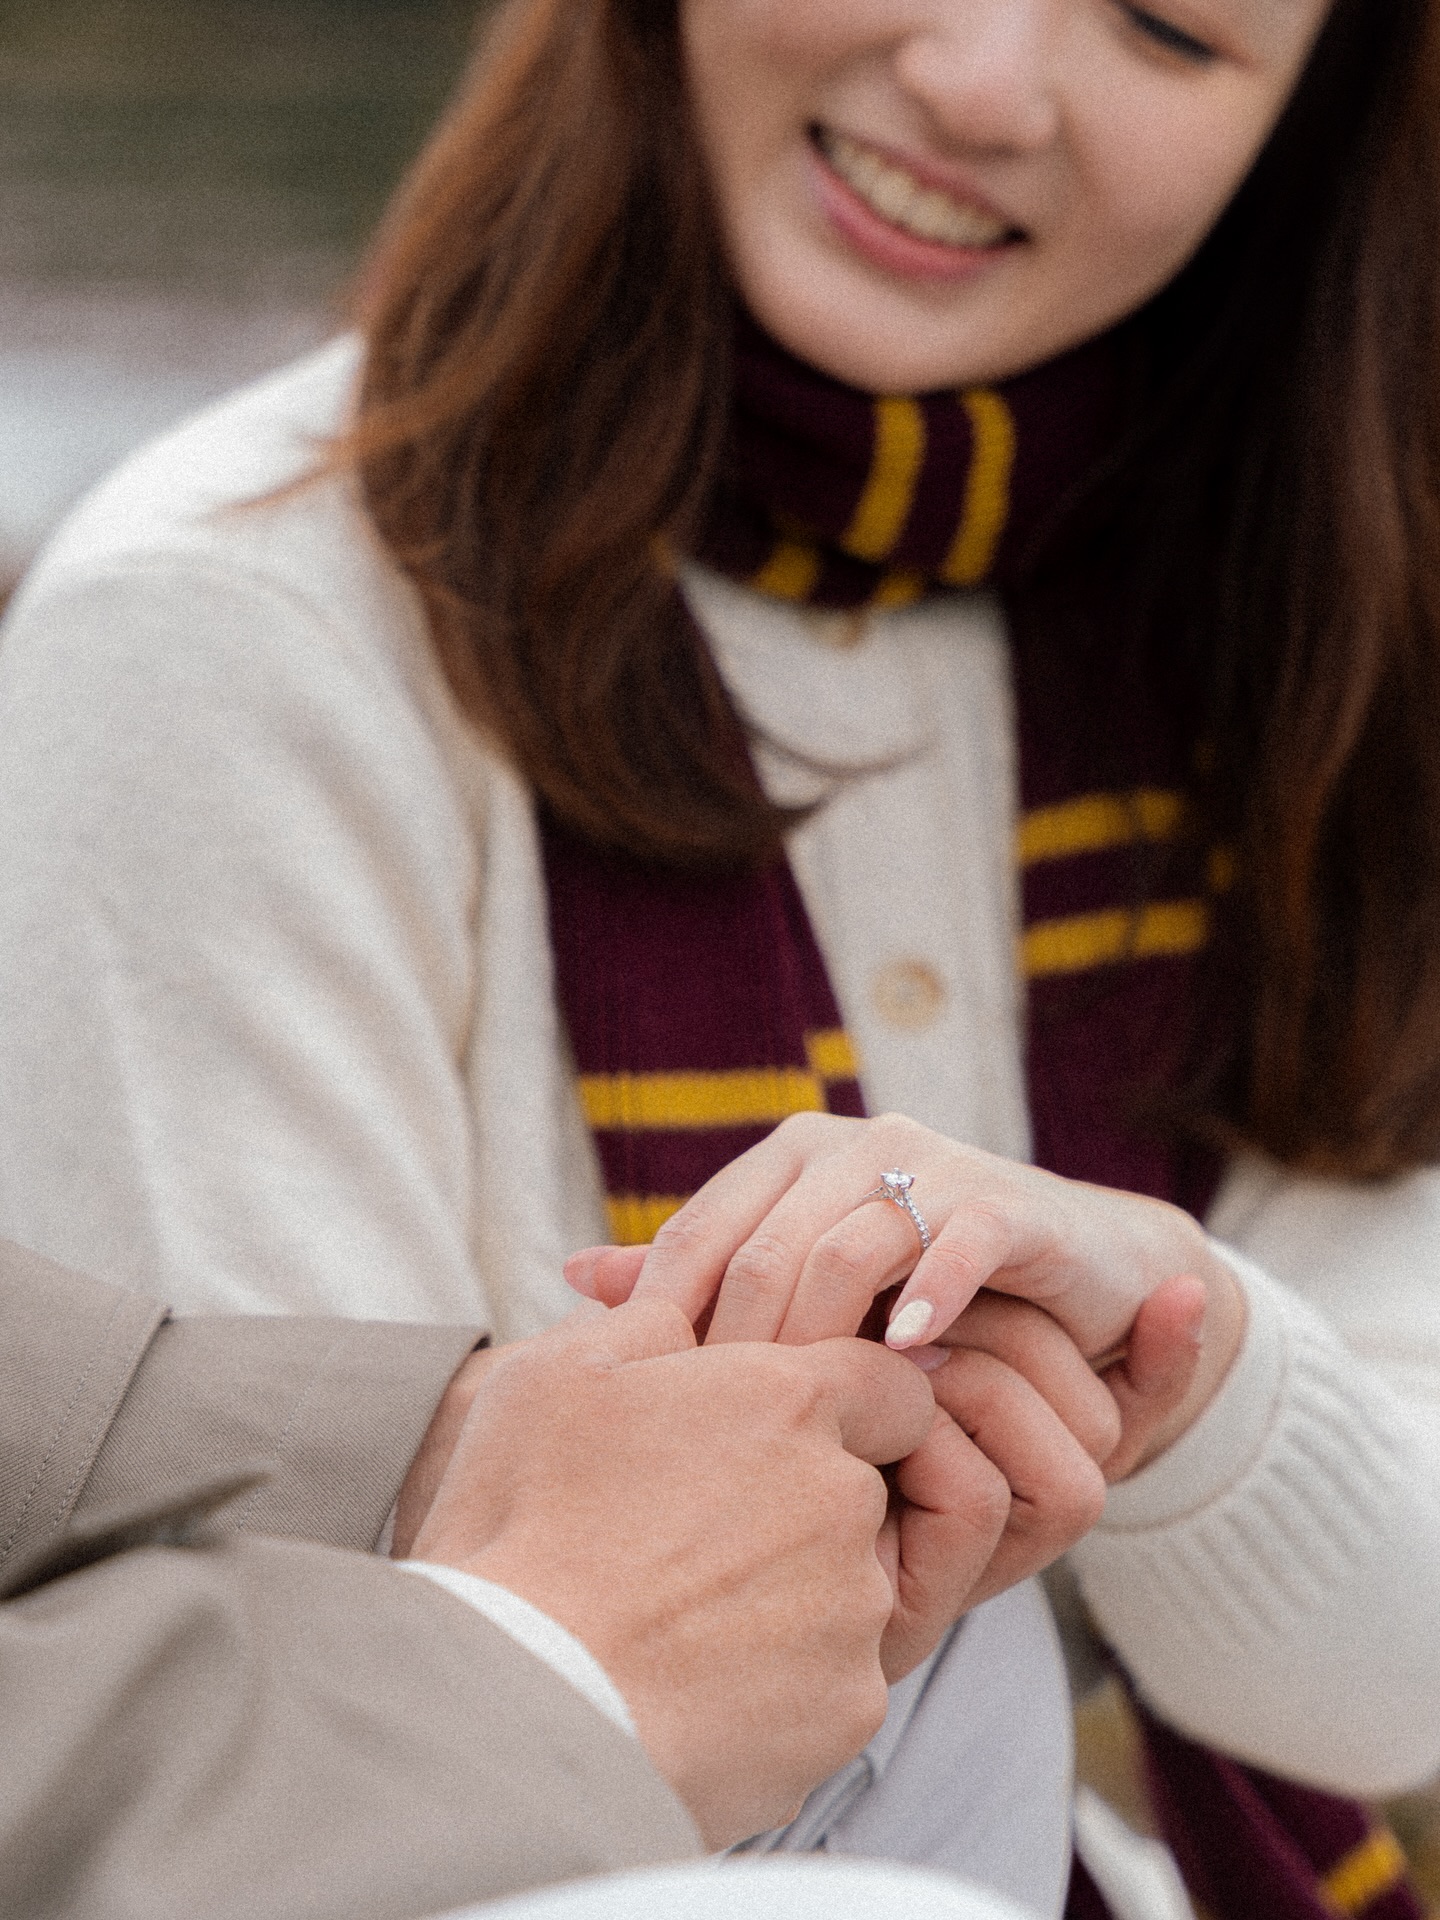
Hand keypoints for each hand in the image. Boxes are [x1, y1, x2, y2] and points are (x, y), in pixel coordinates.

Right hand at [409, 1298, 1007, 1845]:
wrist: (513, 1702)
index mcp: (788, 1402)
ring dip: (786, 1595)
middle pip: (861, 1488)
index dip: (840, 1408)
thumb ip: (652, 1316)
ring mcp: (854, 1608)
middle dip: (800, 1504)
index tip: (777, 1439)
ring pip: (845, 1588)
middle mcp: (843, 1497)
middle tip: (694, 1537)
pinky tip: (693, 1683)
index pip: (888, 1385)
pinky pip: (831, 1680)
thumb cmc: (525, 1523)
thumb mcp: (562, 1373)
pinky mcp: (849, 1705)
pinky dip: (780, 1684)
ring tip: (676, 1618)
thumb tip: (688, 1309)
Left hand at [567, 1112, 1244, 1465]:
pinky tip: (907, 1361)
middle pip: (762, 1249)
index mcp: (791, 1159)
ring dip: (820, 1336)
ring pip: (844, 1247)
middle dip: (737, 1347)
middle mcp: (853, 1148)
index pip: (702, 1235)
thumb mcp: (809, 1300)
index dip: (670, 1322)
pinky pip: (953, 1244)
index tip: (650, 1413)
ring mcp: (932, 1167)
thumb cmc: (923, 1304)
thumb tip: (577, 1276)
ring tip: (802, 1415)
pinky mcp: (1007, 1203)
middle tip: (719, 1439)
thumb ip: (706, 1283)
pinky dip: (927, 1301)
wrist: (1081, 1289)